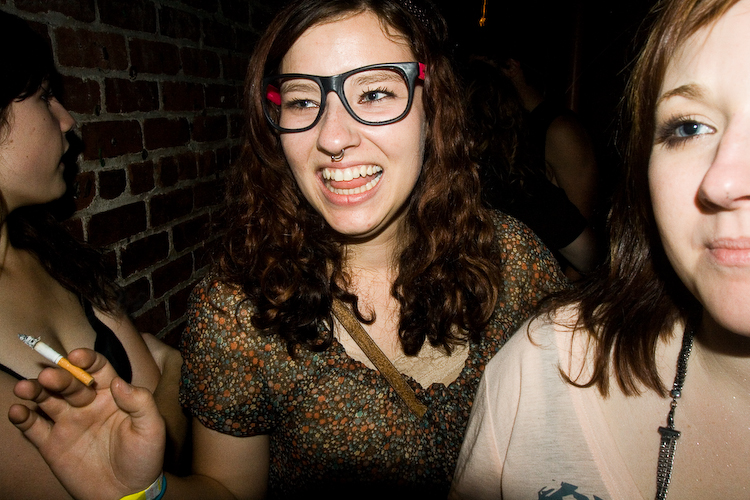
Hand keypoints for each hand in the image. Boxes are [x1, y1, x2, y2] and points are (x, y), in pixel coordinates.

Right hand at [8, 349, 165, 499]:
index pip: (97, 369)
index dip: (87, 360)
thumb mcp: (152, 427)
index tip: (77, 356)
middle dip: (59, 376)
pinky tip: (18, 411)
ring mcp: (68, 423)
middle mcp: (87, 404)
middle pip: (69, 383)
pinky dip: (22, 417)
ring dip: (35, 390)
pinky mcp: (52, 444)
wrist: (127, 493)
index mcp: (112, 395)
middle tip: (51, 377)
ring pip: (47, 399)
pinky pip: (33, 427)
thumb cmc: (144, 458)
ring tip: (26, 388)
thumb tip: (118, 382)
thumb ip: (140, 402)